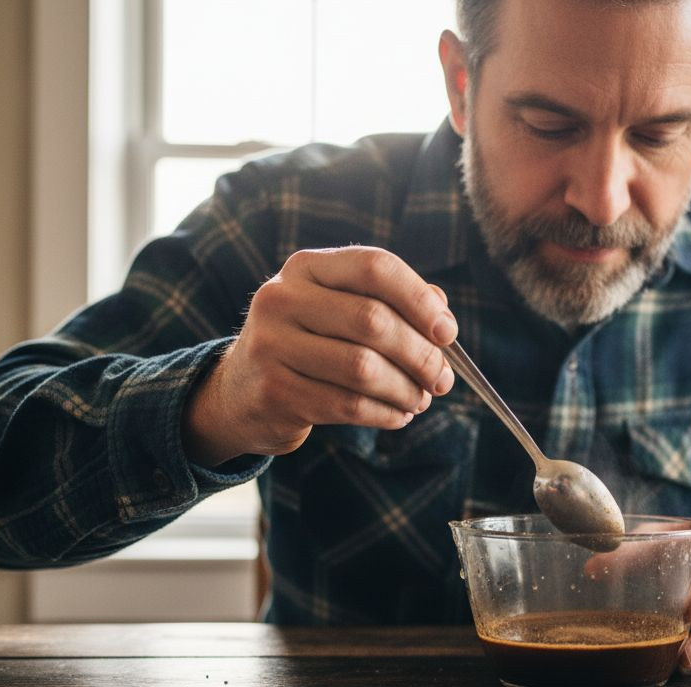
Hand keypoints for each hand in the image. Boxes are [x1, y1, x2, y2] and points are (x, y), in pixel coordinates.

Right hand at [182, 246, 456, 465]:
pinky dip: (385, 413)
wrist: (243, 391)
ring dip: (405, 390)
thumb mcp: (342, 311)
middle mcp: (282, 298)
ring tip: (421, 400)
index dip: (420, 300)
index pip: (375, 267)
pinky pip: (348, 406)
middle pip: (373, 320)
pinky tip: (398, 415)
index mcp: (306, 267)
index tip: (447, 333)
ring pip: (363, 369)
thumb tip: (442, 314)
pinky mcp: (273, 391)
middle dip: (420, 355)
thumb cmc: (311, 344)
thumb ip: (394, 303)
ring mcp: (271, 345)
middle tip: (442, 380)